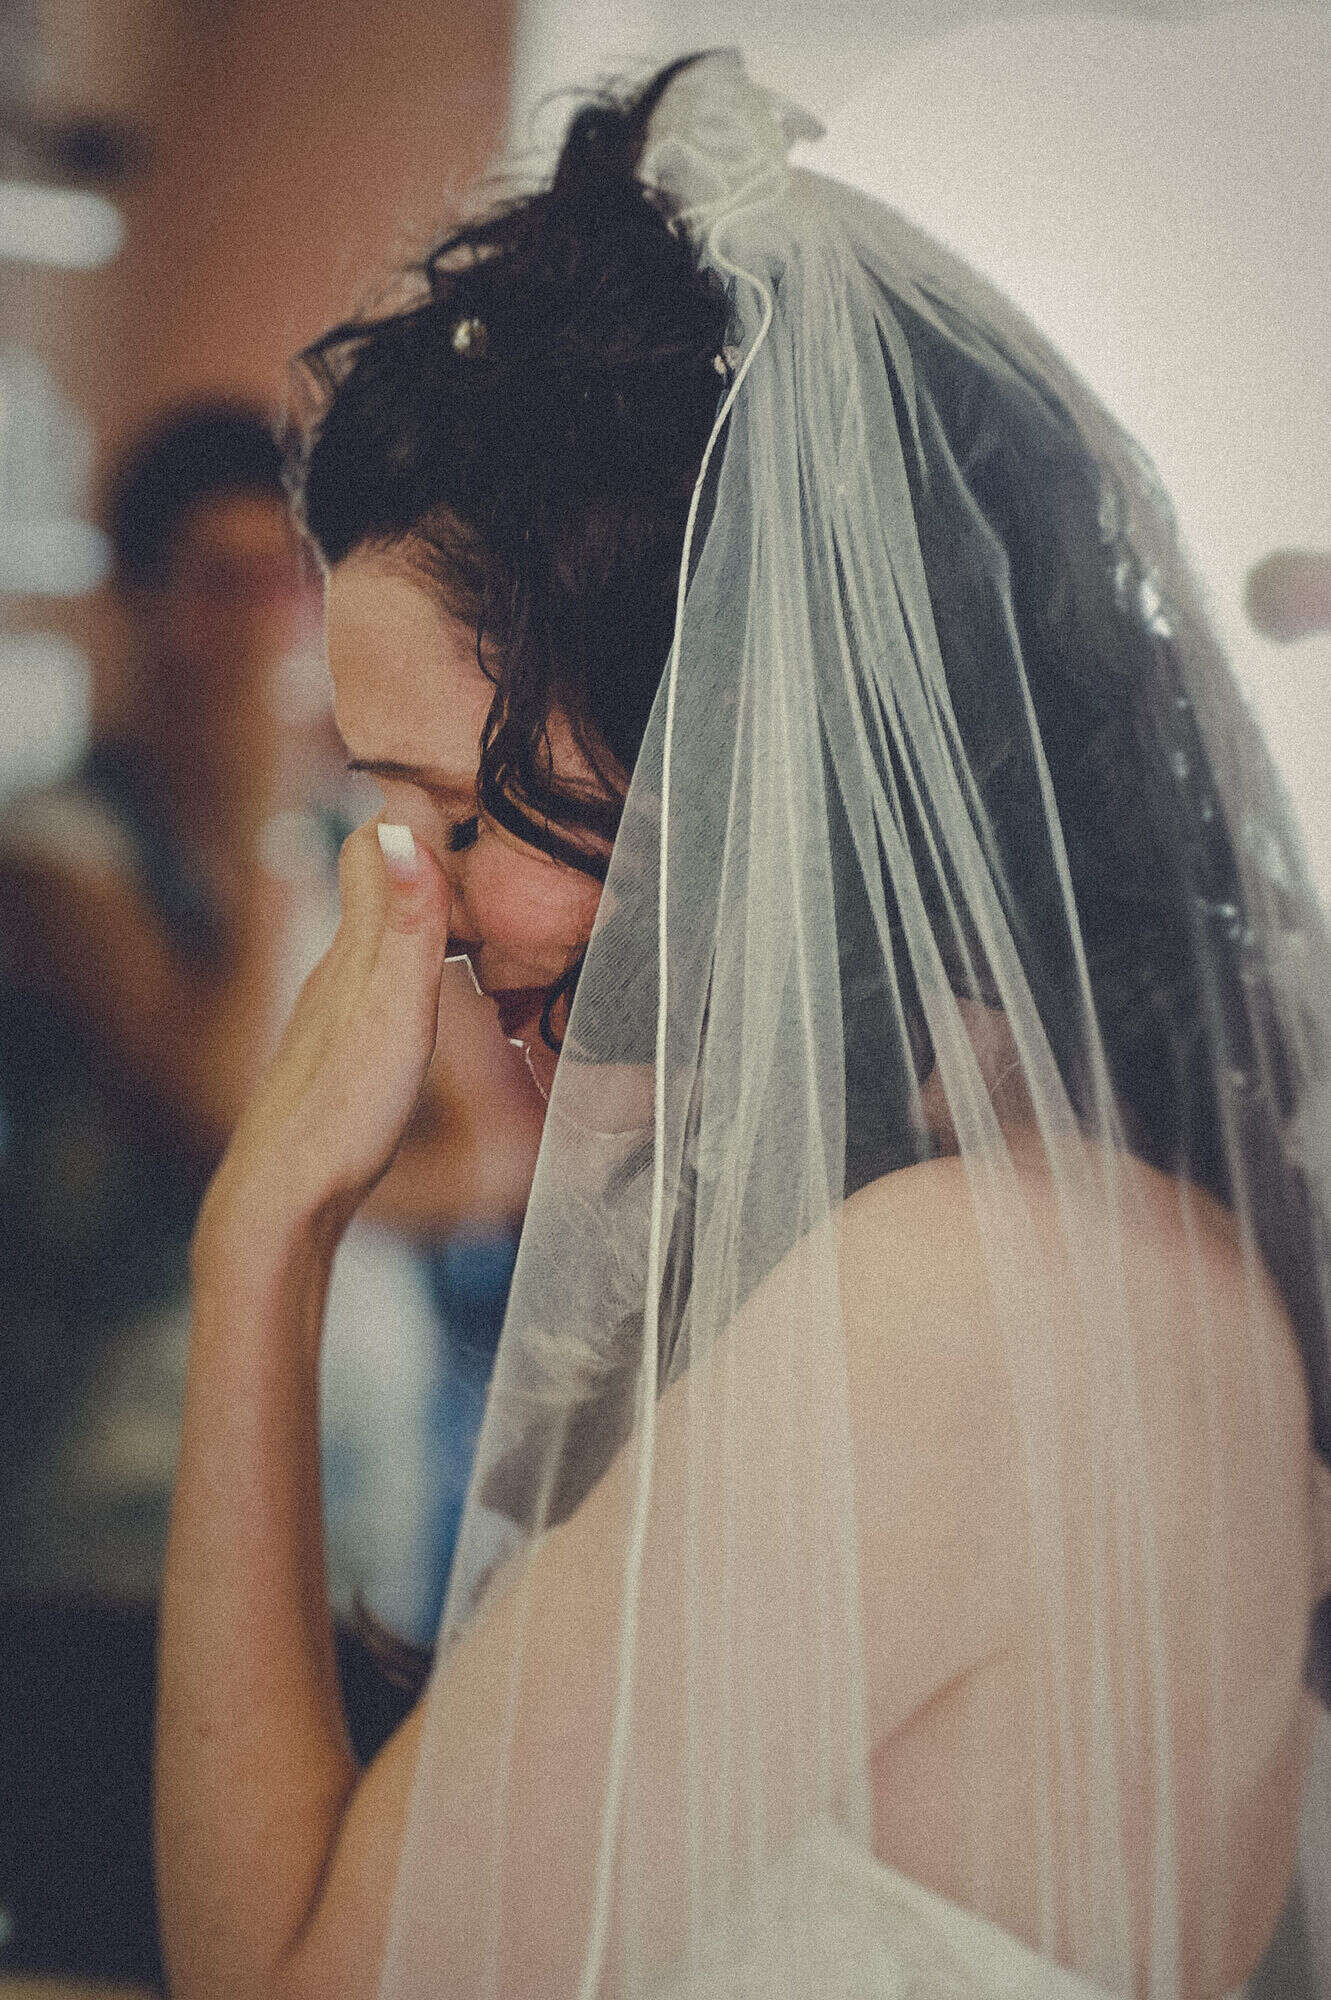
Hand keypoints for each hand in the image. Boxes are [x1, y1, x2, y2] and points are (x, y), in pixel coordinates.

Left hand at [199, 819, 450, 1256]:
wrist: (284, 1198)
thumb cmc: (343, 1110)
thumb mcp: (394, 1012)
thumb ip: (409, 926)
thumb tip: (403, 830)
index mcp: (353, 949)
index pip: (372, 844)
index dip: (417, 809)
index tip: (473, 795)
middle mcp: (339, 967)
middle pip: (381, 882)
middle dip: (434, 852)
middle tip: (496, 846)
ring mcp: (338, 1008)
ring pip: (385, 932)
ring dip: (432, 909)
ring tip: (487, 911)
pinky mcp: (344, 1048)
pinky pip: (386, 977)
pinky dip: (423, 962)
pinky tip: (448, 987)